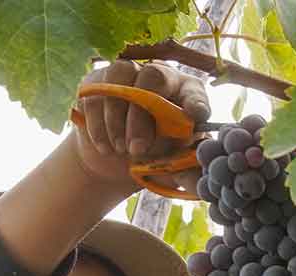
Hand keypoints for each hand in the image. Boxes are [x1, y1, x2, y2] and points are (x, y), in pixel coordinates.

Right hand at [68, 60, 210, 189]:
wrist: (117, 162)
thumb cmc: (156, 160)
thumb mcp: (176, 169)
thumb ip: (190, 173)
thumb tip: (201, 182)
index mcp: (187, 94)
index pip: (194, 91)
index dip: (195, 100)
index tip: (195, 115)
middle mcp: (159, 76)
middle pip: (153, 77)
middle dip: (142, 115)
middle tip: (138, 149)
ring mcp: (126, 74)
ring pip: (119, 77)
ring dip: (117, 119)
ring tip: (121, 150)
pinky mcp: (97, 82)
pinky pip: (94, 93)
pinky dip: (98, 124)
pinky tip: (105, 147)